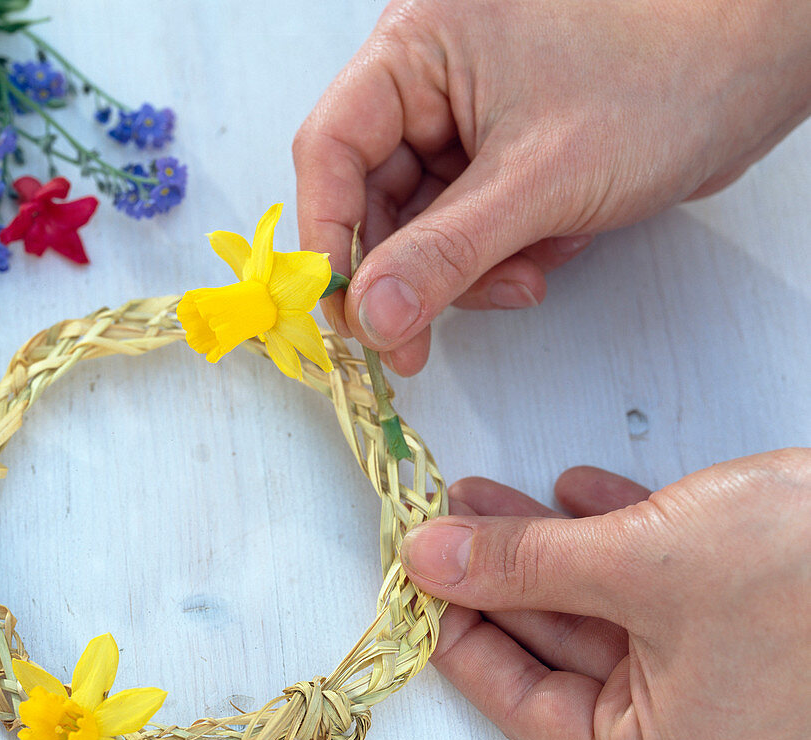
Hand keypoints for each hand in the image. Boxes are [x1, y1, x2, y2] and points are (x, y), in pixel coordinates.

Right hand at [294, 0, 810, 374]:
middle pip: (372, 198)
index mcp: (418, 47)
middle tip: (413, 342)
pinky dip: (498, 258)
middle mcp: (431, 80)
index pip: (332, 149)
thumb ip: (444, 254)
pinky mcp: (502, 156)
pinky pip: (467, 229)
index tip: (338, 310)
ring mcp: (466, 120)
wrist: (763, 62)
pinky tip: (549, 249)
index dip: (326, 236)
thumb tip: (370, 316)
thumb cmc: (668, 75)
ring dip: (462, 272)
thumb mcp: (539, 178)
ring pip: (421, 225)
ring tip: (523, 276)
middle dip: (405, 273)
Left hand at [400, 449, 810, 739]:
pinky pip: (644, 573)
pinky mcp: (734, 606)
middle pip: (555, 647)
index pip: (525, 706)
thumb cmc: (801, 566)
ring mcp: (714, 662)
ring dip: (540, 543)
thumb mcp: (633, 562)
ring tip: (479, 494)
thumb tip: (430, 560)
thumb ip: (520, 563)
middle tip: (440, 530)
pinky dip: (605, 529)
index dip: (459, 640)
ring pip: (595, 601)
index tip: (415, 589)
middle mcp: (689, 719)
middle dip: (496, 576)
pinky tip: (571, 489)